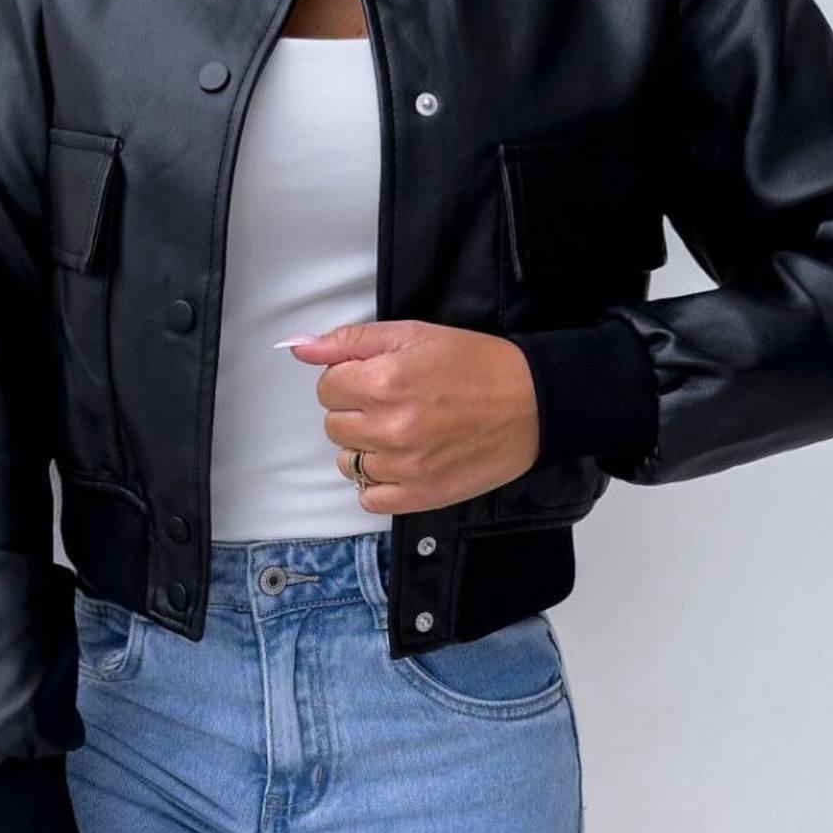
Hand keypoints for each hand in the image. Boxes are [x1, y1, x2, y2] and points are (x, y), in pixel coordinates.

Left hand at [281, 320, 539, 514]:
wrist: (533, 403)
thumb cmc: (475, 364)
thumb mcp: (413, 334)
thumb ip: (351, 341)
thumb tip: (300, 347)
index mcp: (384, 382)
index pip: (326, 387)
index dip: (348, 378)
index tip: (376, 377)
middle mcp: (388, 428)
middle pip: (333, 424)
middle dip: (354, 410)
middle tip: (392, 402)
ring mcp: (403, 467)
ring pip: (348, 462)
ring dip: (365, 447)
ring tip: (400, 431)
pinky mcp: (419, 496)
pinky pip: (368, 498)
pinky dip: (378, 482)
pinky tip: (402, 461)